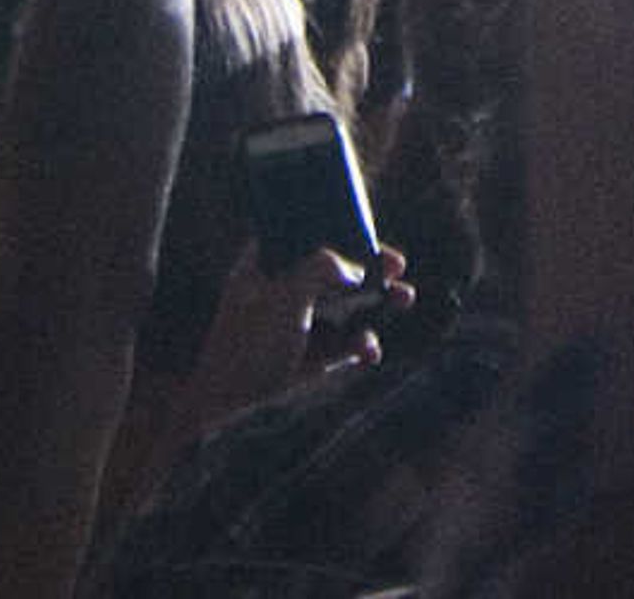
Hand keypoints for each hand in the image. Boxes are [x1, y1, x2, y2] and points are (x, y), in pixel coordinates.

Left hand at [171, 242, 409, 428]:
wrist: (228, 405)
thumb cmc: (248, 344)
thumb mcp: (285, 295)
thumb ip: (322, 268)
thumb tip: (356, 270)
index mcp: (264, 268)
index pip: (303, 235)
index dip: (336, 228)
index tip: (367, 227)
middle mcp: (281, 293)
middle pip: (336, 270)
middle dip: (371, 269)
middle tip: (398, 266)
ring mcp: (297, 326)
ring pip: (348, 307)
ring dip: (379, 304)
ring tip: (405, 298)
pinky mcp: (309, 359)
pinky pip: (346, 344)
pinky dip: (362, 344)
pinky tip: (369, 352)